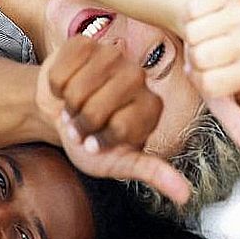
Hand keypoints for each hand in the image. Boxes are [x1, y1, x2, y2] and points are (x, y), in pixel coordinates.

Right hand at [37, 37, 191, 204]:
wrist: (61, 114)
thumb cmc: (92, 141)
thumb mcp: (120, 164)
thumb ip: (152, 173)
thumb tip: (184, 195)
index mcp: (152, 106)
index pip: (120, 128)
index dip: (101, 140)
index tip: (99, 142)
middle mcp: (140, 77)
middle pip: (97, 109)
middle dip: (82, 123)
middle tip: (83, 124)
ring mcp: (114, 56)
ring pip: (77, 90)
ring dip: (68, 105)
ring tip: (75, 106)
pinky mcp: (85, 43)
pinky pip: (60, 72)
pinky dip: (55, 86)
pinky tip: (66, 87)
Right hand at [181, 0, 239, 157]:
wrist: (189, 17)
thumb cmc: (200, 57)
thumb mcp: (213, 93)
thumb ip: (236, 122)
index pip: (215, 85)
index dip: (199, 81)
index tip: (201, 75)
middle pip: (206, 56)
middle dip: (191, 56)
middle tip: (197, 51)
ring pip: (199, 31)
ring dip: (188, 33)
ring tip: (195, 32)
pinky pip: (197, 5)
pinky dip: (188, 11)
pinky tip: (196, 12)